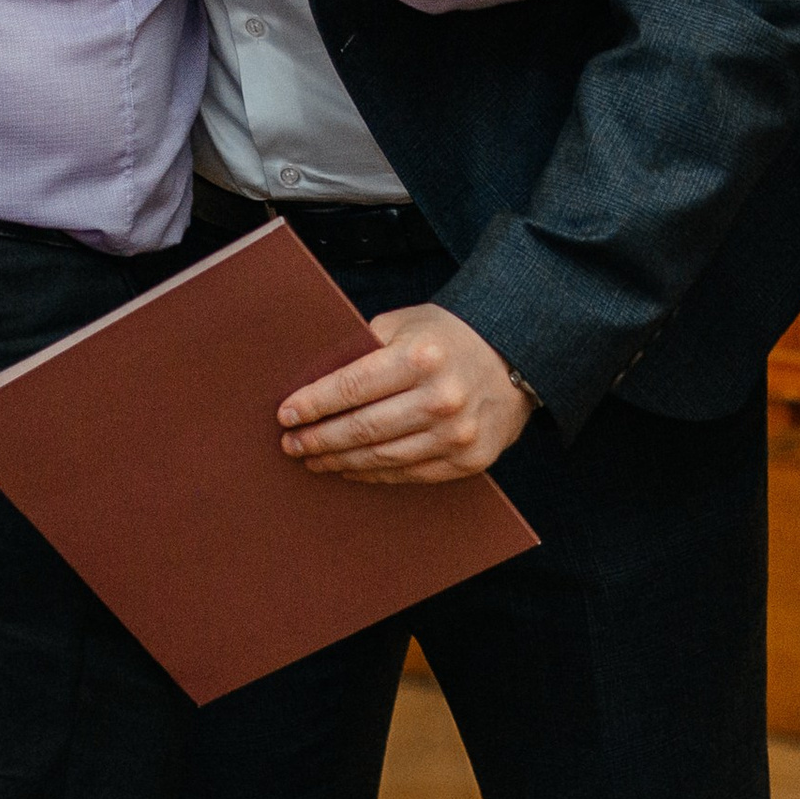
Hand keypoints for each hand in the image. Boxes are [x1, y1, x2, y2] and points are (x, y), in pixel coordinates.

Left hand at [277, 303, 533, 483]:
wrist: (515, 356)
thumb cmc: (447, 337)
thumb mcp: (406, 324)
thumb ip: (363, 347)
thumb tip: (311, 381)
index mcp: (422, 356)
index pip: (352, 386)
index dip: (314, 404)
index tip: (285, 415)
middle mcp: (442, 398)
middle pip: (363, 428)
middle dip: (319, 439)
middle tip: (289, 444)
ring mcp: (458, 434)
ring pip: (382, 458)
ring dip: (340, 461)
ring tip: (313, 459)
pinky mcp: (468, 461)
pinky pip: (409, 474)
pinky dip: (374, 474)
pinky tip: (351, 468)